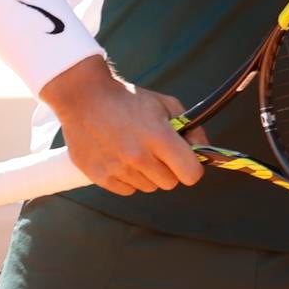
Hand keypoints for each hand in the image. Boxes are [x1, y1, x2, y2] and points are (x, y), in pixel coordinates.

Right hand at [39, 57, 204, 195]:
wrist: (84, 98)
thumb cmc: (128, 99)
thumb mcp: (166, 104)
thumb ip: (191, 128)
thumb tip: (204, 151)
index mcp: (159, 137)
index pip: (190, 174)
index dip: (192, 168)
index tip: (186, 161)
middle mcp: (139, 156)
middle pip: (169, 183)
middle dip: (168, 169)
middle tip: (156, 152)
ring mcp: (118, 168)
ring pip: (148, 187)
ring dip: (146, 174)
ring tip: (134, 150)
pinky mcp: (100, 177)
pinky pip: (127, 190)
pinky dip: (127, 178)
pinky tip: (120, 158)